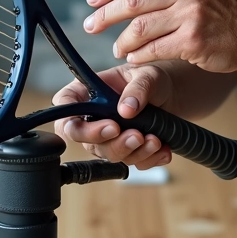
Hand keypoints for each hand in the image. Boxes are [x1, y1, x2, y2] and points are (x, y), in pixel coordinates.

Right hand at [52, 64, 172, 168]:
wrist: (171, 94)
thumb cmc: (150, 79)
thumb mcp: (147, 74)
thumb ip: (137, 88)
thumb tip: (126, 109)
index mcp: (85, 93)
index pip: (65, 111)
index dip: (76, 125)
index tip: (108, 126)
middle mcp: (92, 117)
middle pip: (85, 140)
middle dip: (111, 142)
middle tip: (135, 135)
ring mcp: (107, 137)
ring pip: (109, 154)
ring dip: (132, 151)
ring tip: (153, 140)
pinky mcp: (126, 151)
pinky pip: (132, 163)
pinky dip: (149, 158)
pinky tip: (162, 148)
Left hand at [82, 0, 236, 73]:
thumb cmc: (224, 13)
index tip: (92, 0)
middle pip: (132, 0)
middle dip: (105, 15)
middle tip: (91, 26)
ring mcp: (191, 15)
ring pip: (139, 28)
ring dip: (121, 41)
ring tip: (117, 49)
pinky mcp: (194, 41)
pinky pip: (153, 49)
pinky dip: (138, 55)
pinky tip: (133, 58)